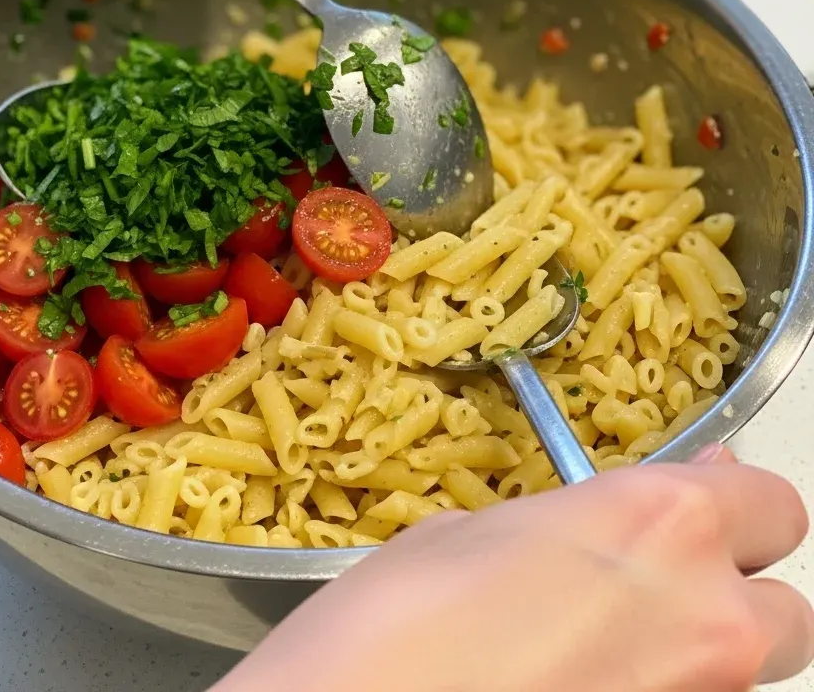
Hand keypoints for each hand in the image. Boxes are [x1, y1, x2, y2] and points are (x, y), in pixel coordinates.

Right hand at [214, 447, 813, 691]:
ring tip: (609, 648)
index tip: (705, 502)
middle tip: (658, 592)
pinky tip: (584, 682)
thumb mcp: (480, 532)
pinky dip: (658, 691)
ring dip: (699, 654)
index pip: (770, 501)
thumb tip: (624, 530)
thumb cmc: (398, 618)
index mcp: (658, 522)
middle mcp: (708, 618)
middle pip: (790, 610)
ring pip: (747, 672)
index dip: (736, 502)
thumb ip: (583, 525)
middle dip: (734, 595)